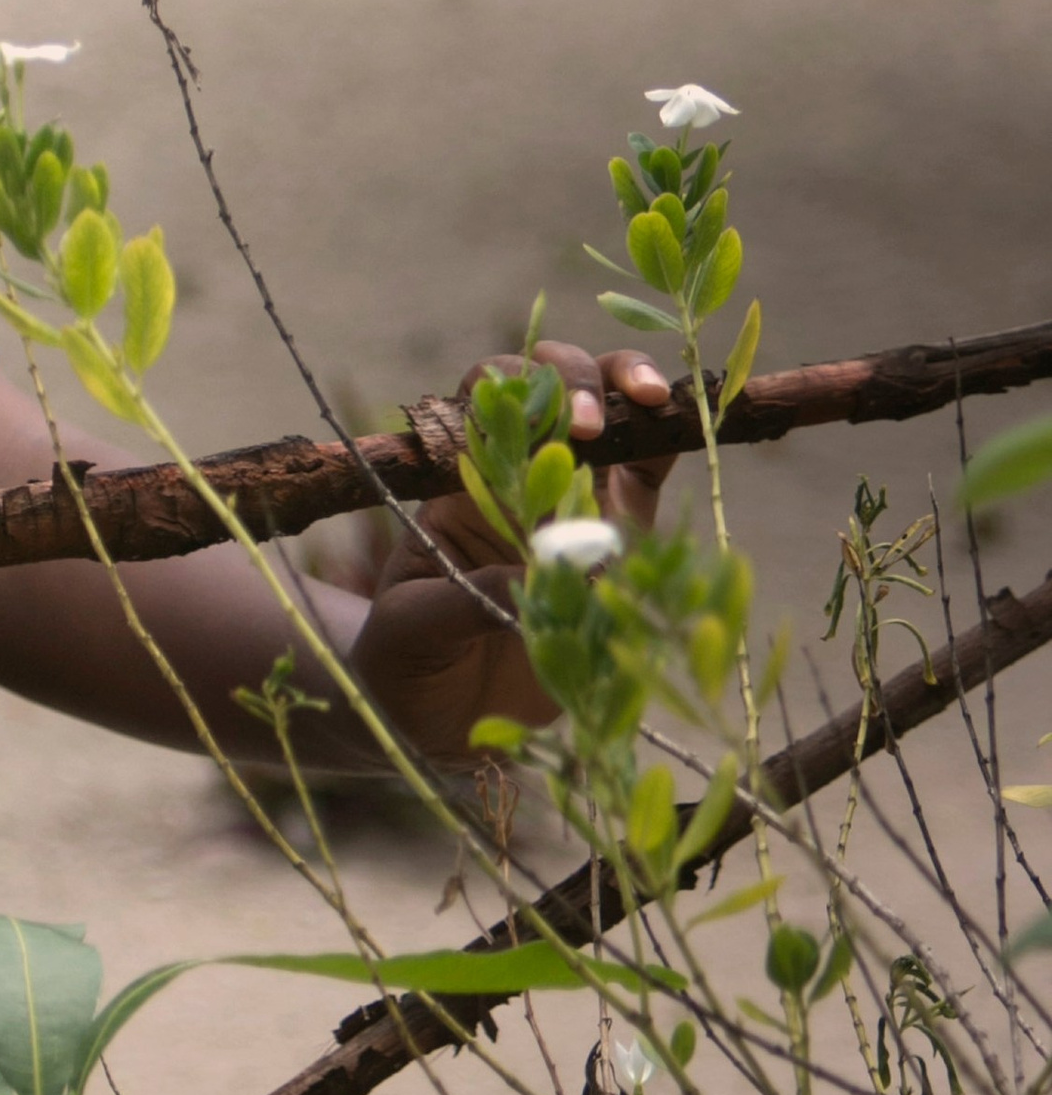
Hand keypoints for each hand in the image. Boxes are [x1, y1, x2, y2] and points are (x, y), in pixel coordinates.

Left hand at [350, 344, 675, 755]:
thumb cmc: (407, 662)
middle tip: (591, 425)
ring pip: (611, 412)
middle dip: (576, 379)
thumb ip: (468, 599)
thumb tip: (544, 570)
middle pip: (550, 386)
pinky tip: (688, 427)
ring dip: (632, 390)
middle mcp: (517, 473)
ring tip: (651, 403)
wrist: (441, 716)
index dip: (514, 389)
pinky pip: (651, 471)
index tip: (533, 421)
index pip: (483, 401)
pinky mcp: (621, 533)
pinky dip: (671, 438)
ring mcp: (575, 497)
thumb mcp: (413, 632)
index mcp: (457, 481)